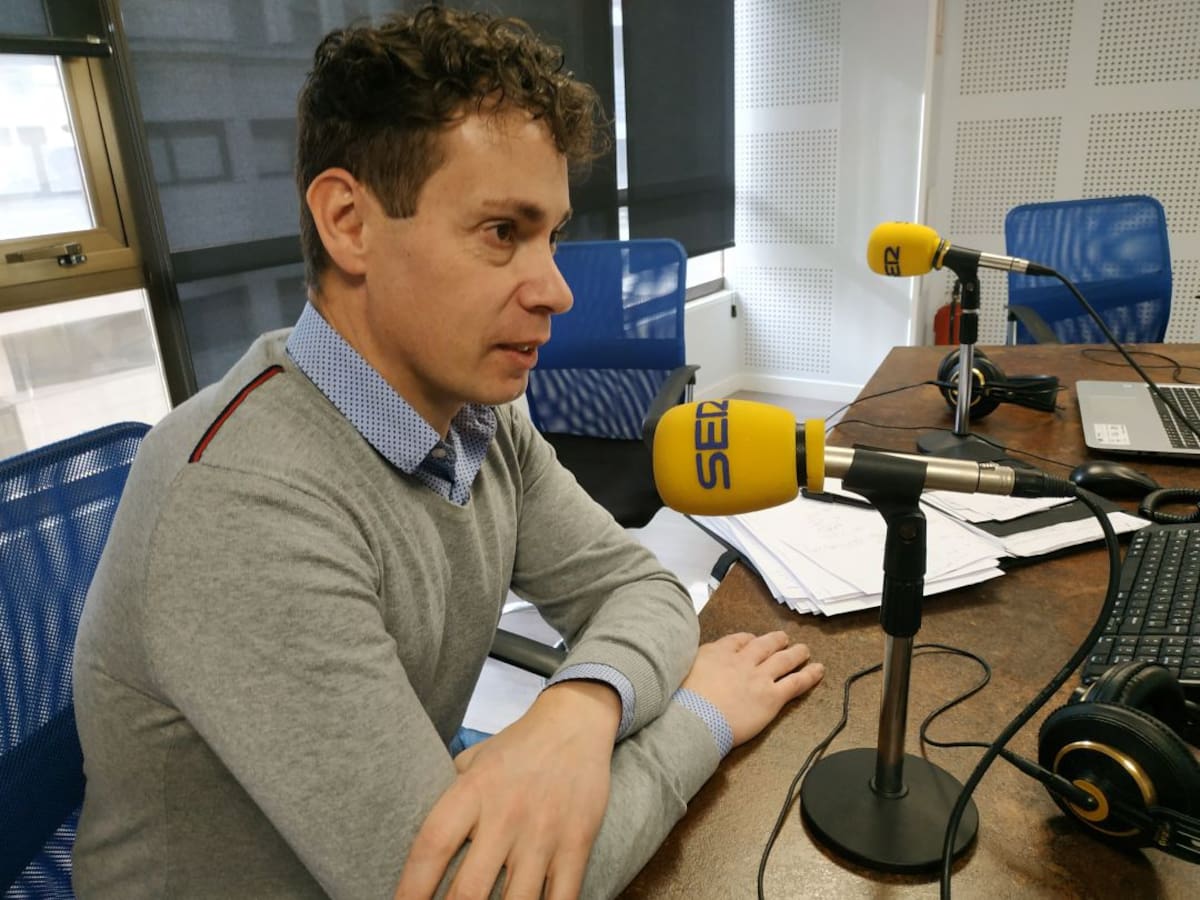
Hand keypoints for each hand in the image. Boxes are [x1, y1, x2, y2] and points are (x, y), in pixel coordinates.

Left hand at [394, 680, 619, 899]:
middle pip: (468, 891)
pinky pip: (562, 898)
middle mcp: (506, 815)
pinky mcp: (577, 844)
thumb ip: (450, 796)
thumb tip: (427, 840)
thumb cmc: (517, 746)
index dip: (411, 889)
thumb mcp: (474, 760)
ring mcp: (544, 833)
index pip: (431, 848)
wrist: (576, 720)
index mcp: (473, 791)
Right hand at [681, 631, 822, 746]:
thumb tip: (694, 668)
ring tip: (804, 650)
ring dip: (796, 653)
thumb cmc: (683, 701)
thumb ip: (695, 665)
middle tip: (783, 639)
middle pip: (764, 645)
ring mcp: (759, 677)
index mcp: (718, 653)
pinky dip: (809, 675)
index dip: (749, 640)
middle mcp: (741, 661)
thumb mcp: (681, 671)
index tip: (753, 640)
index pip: (738, 640)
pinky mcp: (771, 697)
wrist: (695, 718)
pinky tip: (818, 670)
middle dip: (775, 641)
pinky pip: (796, 682)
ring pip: (783, 660)